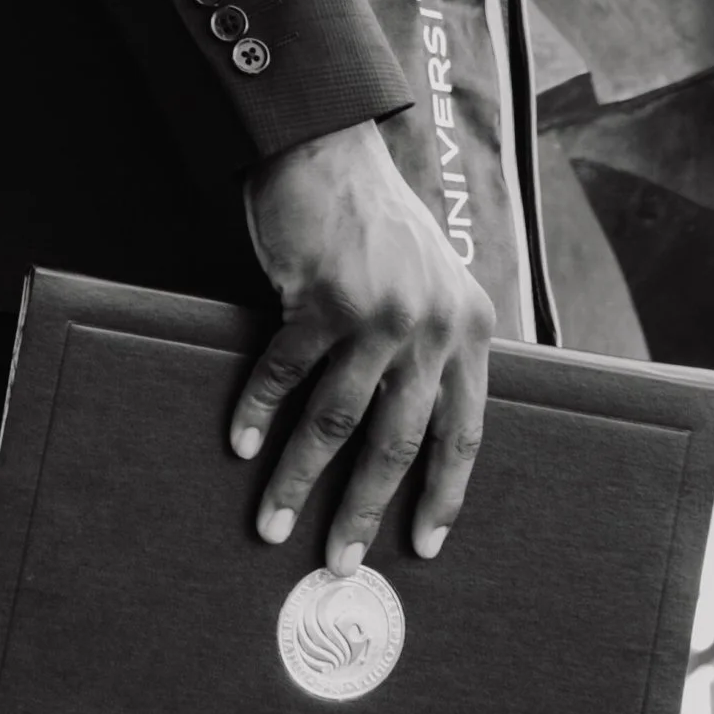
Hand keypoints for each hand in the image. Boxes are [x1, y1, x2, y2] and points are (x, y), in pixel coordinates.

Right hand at [235, 119, 494, 571]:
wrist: (330, 150)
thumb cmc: (376, 224)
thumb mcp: (433, 283)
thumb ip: (435, 349)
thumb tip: (413, 439)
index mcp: (470, 328)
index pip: (465, 432)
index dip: (443, 494)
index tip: (425, 546)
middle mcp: (433, 325)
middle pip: (399, 443)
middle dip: (365, 511)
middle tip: (340, 562)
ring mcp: (377, 312)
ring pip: (336, 422)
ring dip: (300, 479)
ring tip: (274, 523)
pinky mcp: (322, 298)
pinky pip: (286, 375)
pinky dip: (260, 415)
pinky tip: (243, 447)